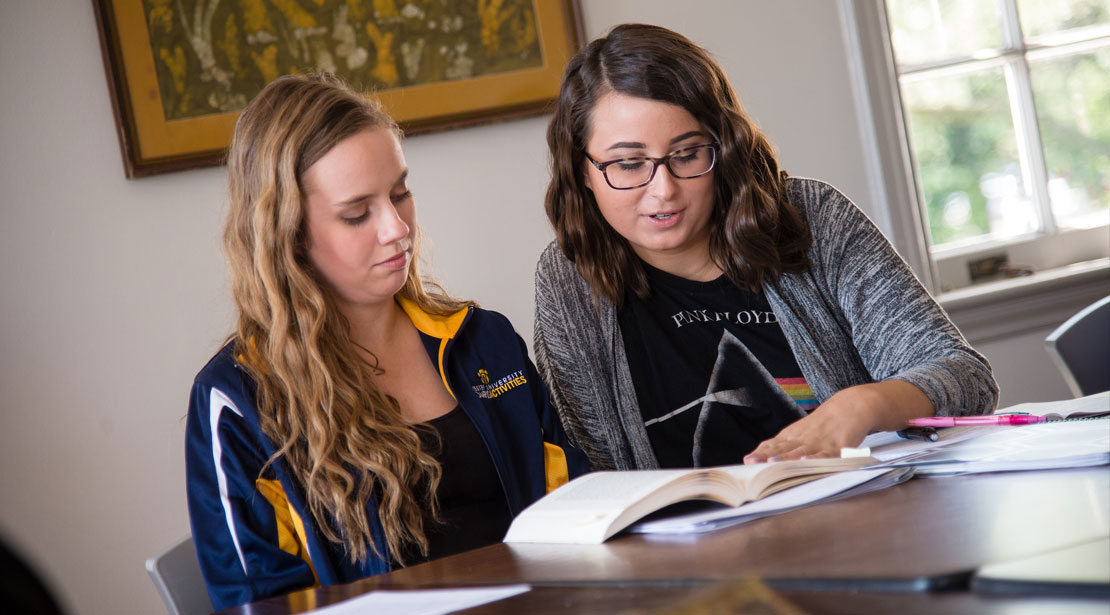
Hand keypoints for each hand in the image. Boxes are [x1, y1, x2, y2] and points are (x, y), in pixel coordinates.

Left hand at [742, 380, 933, 463]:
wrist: (854, 405)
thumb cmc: (825, 424)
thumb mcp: (802, 432)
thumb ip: (785, 445)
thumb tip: (762, 456)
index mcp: (795, 435)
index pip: (774, 445)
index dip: (761, 453)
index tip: (746, 460)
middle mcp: (805, 438)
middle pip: (783, 449)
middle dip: (767, 457)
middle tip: (752, 464)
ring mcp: (821, 440)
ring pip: (801, 452)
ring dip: (786, 459)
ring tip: (772, 464)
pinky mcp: (839, 445)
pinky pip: (827, 454)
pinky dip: (817, 459)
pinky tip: (808, 462)